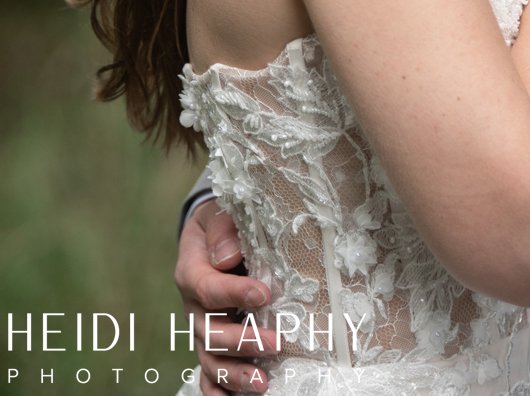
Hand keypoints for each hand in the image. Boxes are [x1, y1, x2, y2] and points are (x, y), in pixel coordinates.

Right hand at [175, 200, 275, 392]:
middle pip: (209, 332)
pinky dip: (218, 391)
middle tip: (275, 342)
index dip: (234, 294)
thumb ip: (222, 230)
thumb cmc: (220, 224)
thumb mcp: (217, 214)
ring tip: (263, 383)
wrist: (211, 236)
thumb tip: (228, 257)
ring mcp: (201, 329)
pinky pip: (208, 375)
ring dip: (235, 374)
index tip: (264, 294)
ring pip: (210, 359)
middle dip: (242, 341)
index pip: (208, 288)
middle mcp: (193, 307)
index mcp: (191, 271)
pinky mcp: (210, 344)